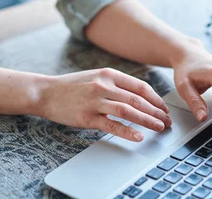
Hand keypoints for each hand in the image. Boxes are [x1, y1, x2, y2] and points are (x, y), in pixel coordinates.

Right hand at [37, 68, 171, 141]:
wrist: (46, 92)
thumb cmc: (72, 86)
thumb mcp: (95, 76)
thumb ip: (116, 84)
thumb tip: (140, 96)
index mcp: (108, 74)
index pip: (140, 87)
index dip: (156, 99)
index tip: (164, 109)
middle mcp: (103, 85)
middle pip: (137, 100)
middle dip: (156, 112)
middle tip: (166, 122)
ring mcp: (95, 101)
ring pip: (128, 111)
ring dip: (147, 121)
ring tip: (158, 128)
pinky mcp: (87, 117)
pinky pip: (111, 125)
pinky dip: (127, 131)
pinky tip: (138, 136)